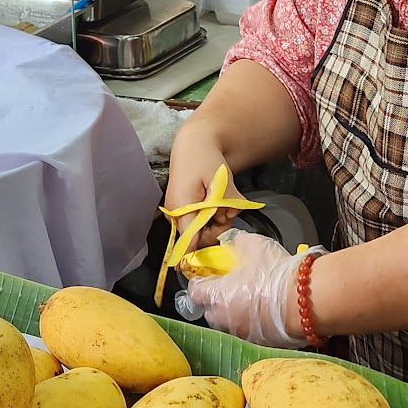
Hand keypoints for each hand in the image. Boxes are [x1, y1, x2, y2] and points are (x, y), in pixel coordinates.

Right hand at [164, 133, 245, 250]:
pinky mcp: (183, 211)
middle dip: (218, 228)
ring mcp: (179, 214)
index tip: (209, 263)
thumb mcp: (219, 179)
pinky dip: (213, 216)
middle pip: (200, 238)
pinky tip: (217, 202)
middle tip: (228, 211)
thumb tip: (230, 217)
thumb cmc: (204, 159)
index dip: (200, 254)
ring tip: (223, 202)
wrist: (194, 145)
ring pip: (202, 231)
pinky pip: (200, 222)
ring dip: (218, 220)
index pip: (189, 241)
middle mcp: (176, 214)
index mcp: (182, 207)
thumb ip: (226, 201)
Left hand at [186, 231, 325, 348]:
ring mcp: (242, 334)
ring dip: (236, 312)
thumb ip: (238, 242)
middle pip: (210, 310)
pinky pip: (250, 332)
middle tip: (232, 285)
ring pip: (230, 323)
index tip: (208, 275)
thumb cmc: (278, 275)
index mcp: (216, 296)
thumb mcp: (255, 245)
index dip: (200, 281)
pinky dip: (254, 322)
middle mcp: (224, 319)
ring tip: (254, 297)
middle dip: (217, 299)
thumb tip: (233, 240)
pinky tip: (269, 309)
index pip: (194, 291)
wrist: (307, 300)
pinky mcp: (260, 342)